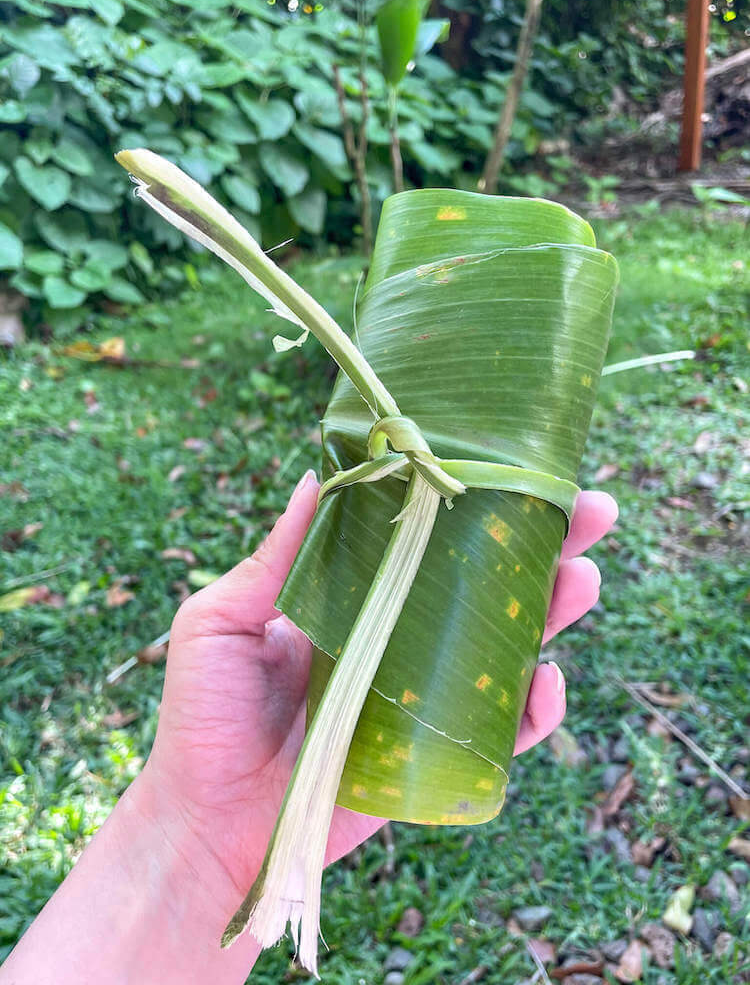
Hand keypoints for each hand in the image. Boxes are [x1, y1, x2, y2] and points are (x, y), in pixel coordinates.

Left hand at [141, 473, 616, 911]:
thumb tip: (319, 476)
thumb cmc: (205, 716)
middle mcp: (400, 638)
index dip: (474, 505)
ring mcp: (423, 695)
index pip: (428, 541)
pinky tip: (547, 679)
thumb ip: (275, 558)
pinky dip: (535, 708)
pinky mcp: (435, 754)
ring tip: (585, 577)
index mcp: (357, 599)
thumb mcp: (223, 619)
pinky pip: (502, 731)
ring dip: (557, 612)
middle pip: (486, 584)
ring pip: (508, 646)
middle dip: (545, 547)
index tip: (517, 468)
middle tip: (592, 512)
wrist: (207, 820)